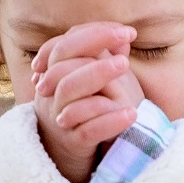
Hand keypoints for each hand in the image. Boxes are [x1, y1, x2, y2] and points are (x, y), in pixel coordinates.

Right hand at [30, 22, 145, 182]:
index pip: (66, 43)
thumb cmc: (87, 107)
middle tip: (125, 50)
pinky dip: (110, 121)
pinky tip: (132, 114)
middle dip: (95, 50)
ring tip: (126, 67)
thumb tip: (123, 37)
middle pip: (62, 63)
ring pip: (69, 90)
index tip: (127, 32)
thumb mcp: (96, 80)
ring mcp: (59, 117)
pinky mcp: (73, 142)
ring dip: (98, 75)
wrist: (70, 150)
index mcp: (54, 71)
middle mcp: (51, 92)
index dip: (95, 34)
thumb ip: (105, 57)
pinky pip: (87, 129)